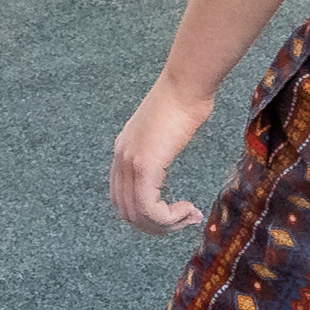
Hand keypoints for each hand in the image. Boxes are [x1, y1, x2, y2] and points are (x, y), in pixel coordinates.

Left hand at [108, 74, 220, 232]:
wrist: (187, 84)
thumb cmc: (185, 99)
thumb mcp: (165, 130)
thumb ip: (159, 148)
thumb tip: (168, 158)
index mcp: (123, 150)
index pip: (121, 197)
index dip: (145, 214)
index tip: (172, 214)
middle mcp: (120, 158)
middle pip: (126, 211)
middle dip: (155, 225)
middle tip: (183, 222)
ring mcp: (130, 162)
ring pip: (138, 214)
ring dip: (166, 224)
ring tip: (189, 217)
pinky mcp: (145, 165)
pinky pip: (149, 207)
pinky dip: (169, 217)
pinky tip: (187, 210)